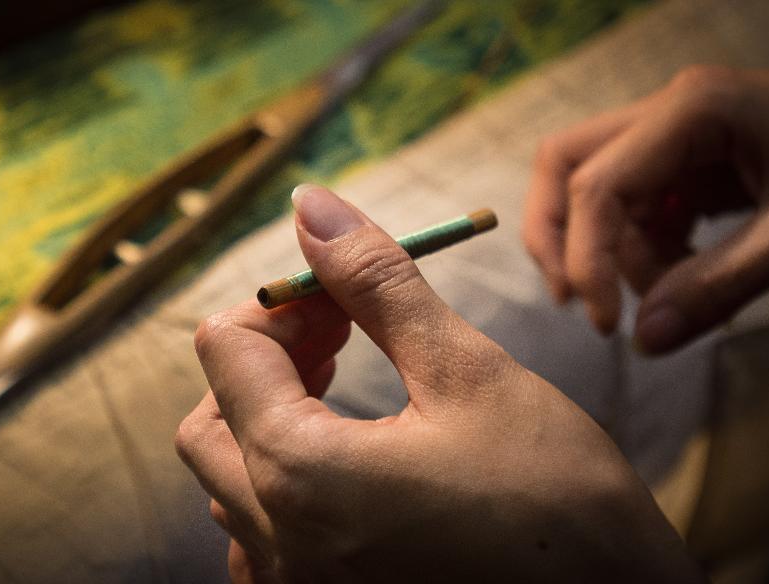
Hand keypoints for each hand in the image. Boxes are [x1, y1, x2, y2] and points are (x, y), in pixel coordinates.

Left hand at [176, 186, 702, 582]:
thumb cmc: (560, 502)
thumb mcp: (467, 372)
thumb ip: (376, 285)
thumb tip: (311, 206)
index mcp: (298, 474)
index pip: (227, 351)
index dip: (284, 302)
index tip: (345, 295)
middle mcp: (277, 544)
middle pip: (209, 422)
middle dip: (265, 360)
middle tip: (340, 335)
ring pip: (230, 483)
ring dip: (270, 417)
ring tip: (346, 389)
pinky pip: (263, 537)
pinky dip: (285, 482)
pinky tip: (349, 465)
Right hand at [524, 66, 768, 353]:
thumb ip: (720, 287)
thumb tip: (644, 342)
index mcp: (694, 110)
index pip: (595, 186)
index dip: (587, 259)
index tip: (605, 324)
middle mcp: (670, 113)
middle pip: (566, 163)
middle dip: (557, 236)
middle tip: (575, 300)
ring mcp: (676, 136)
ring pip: (592, 190)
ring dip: (612, 253)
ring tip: (668, 294)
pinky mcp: (688, 165)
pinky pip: (633, 208)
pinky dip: (642, 251)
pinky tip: (683, 276)